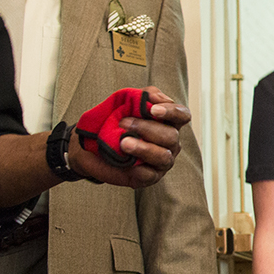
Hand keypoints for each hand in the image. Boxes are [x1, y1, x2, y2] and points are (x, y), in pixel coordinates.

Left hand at [69, 87, 191, 187]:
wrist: (91, 146)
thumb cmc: (113, 122)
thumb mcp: (125, 102)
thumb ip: (143, 96)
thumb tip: (155, 98)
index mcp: (168, 123)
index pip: (182, 115)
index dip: (172, 112)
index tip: (153, 110)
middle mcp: (170, 142)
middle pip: (171, 136)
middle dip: (146, 128)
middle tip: (122, 123)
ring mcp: (163, 161)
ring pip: (163, 156)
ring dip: (143, 148)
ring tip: (123, 143)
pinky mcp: (151, 177)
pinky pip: (150, 174)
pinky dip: (138, 168)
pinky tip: (126, 162)